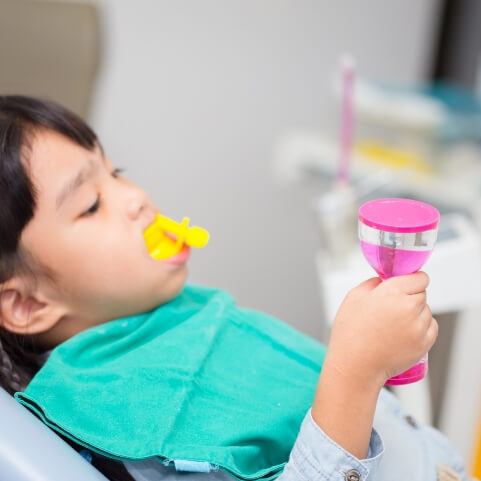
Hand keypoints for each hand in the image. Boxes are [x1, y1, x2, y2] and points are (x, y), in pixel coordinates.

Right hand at [325, 271, 437, 386]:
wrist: (356, 365)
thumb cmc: (350, 331)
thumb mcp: (354, 297)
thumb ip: (372, 283)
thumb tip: (384, 280)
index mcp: (392, 292)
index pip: (419, 278)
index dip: (412, 280)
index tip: (406, 284)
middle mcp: (409, 307)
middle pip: (422, 294)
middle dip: (410, 297)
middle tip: (393, 308)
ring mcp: (418, 327)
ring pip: (426, 311)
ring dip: (416, 313)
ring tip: (395, 324)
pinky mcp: (424, 344)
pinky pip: (431, 328)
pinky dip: (421, 328)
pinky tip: (404, 333)